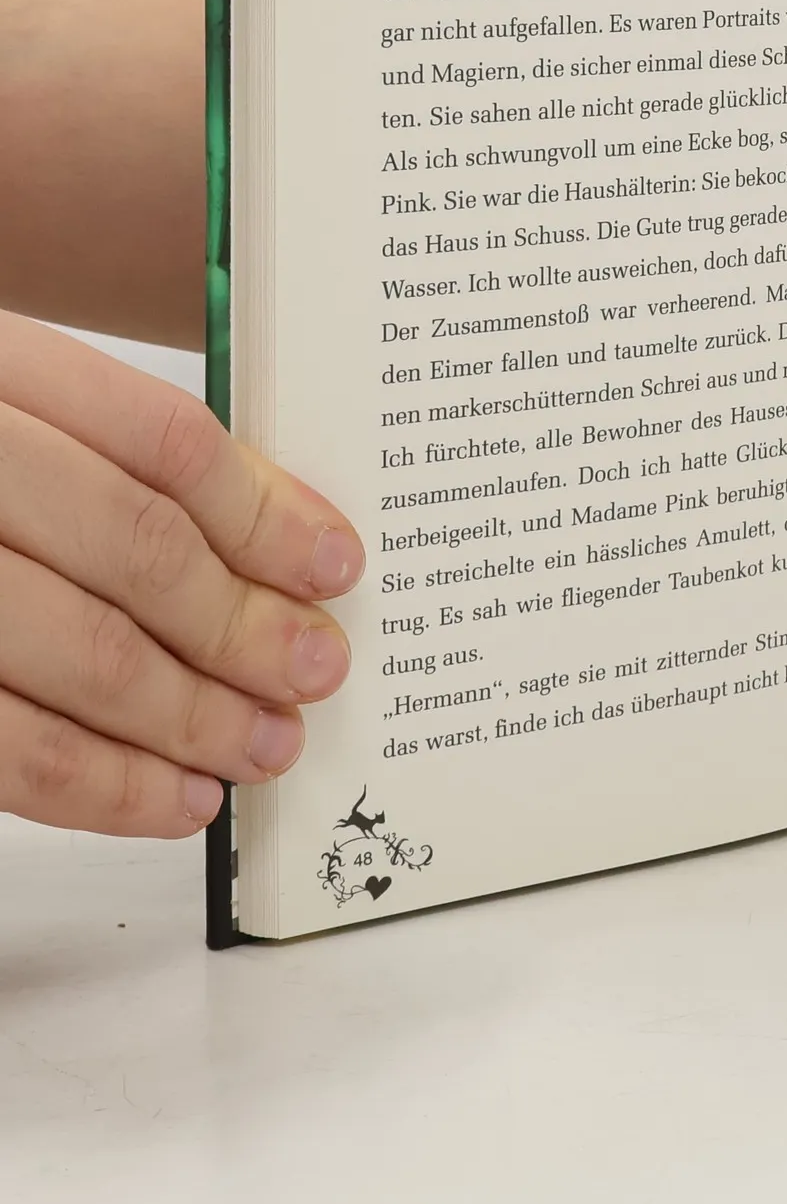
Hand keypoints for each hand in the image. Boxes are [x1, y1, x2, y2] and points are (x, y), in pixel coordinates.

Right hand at [0, 314, 360, 836]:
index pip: (161, 442)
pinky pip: (2, 747)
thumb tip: (275, 539)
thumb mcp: (3, 405)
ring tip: (266, 746)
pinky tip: (171, 798)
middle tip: (317, 671)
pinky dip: (101, 784)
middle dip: (244, 627)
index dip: (267, 511)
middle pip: (135, 551)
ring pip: (80, 655)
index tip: (336, 566)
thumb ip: (105, 453)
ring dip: (192, 717)